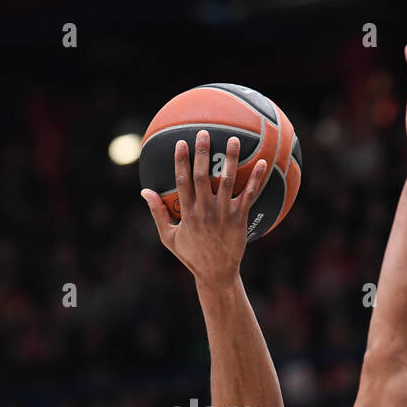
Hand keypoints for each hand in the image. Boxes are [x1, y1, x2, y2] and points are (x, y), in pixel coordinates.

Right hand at [142, 130, 267, 285]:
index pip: (182, 182)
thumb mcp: (169, 237)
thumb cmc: (192, 255)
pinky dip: (255, 179)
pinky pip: (249, 195)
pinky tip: (262, 164)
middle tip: (204, 133)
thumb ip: (157, 213)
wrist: (216, 274)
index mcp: (187, 213)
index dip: (181, 161)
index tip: (181, 143)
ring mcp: (223, 214)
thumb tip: (144, 192)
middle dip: (202, 154)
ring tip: (234, 140)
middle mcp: (205, 211)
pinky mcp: (239, 219)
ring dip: (230, 160)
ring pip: (226, 182)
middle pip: (202, 177)